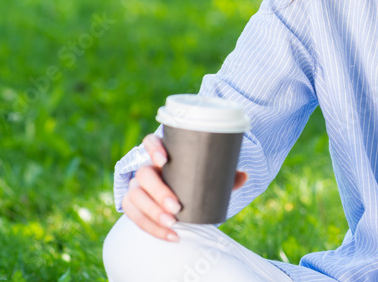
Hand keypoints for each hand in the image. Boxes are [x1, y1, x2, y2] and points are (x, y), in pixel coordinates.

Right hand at [122, 133, 247, 241]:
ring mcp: (138, 188)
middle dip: (157, 192)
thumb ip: (225, 172)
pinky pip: (136, 218)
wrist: (184, 193)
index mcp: (162, 154)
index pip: (150, 142)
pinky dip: (152, 229)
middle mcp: (147, 169)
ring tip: (172, 223)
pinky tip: (172, 235)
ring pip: (134, 198)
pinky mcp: (136, 207)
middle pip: (142, 176)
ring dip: (151, 213)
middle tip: (176, 207)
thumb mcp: (211, 172)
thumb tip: (244, 175)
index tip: (165, 160)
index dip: (152, 149)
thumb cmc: (197, 177)